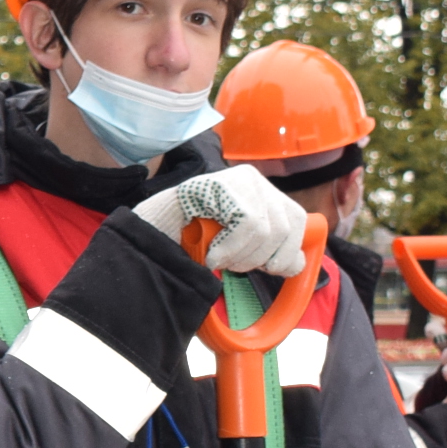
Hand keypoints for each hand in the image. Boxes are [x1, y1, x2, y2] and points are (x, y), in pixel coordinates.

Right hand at [133, 166, 314, 277]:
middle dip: (260, 258)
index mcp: (261, 193)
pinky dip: (229, 249)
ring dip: (240, 256)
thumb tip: (297, 264)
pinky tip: (210, 252)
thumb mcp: (237, 248)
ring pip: (268, 230)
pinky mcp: (225, 185)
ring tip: (217, 256)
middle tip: (231, 263)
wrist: (147, 234)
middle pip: (287, 228)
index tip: (268, 268)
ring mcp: (239, 179)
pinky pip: (248, 226)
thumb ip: (268, 252)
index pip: (299, 221)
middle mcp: (254, 180)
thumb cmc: (189, 242)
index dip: (287, 251)